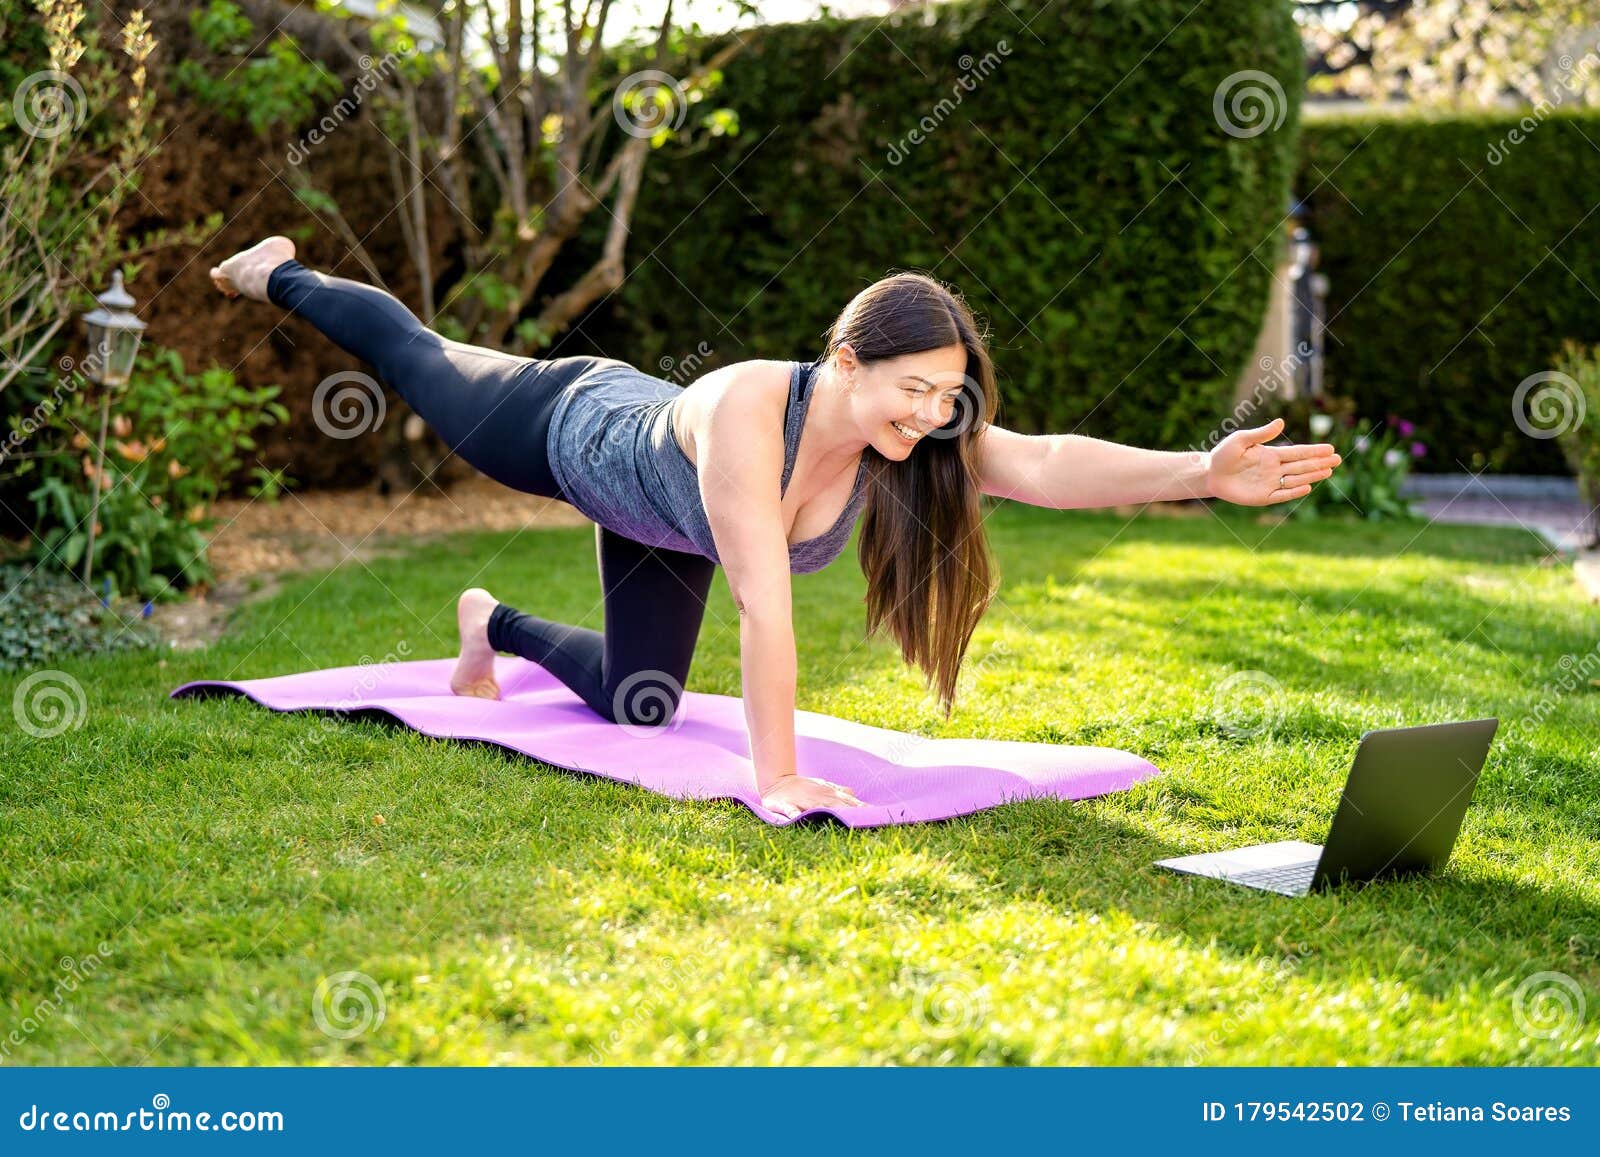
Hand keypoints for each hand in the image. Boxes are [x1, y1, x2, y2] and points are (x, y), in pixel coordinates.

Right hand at [758, 773, 864, 819]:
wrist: (778, 782)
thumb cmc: (804, 787)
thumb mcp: (824, 787)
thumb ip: (840, 792)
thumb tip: (855, 793)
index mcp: (830, 795)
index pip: (850, 802)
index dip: (863, 808)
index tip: (879, 814)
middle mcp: (820, 798)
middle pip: (839, 806)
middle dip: (851, 812)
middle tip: (866, 821)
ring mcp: (803, 801)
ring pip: (818, 808)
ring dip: (828, 813)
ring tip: (840, 820)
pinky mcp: (787, 805)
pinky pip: (791, 810)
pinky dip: (795, 814)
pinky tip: (798, 819)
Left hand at [1207, 417, 1341, 506]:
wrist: (1208, 474)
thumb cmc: (1223, 455)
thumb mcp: (1241, 440)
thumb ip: (1261, 433)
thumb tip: (1282, 422)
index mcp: (1270, 455)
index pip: (1297, 452)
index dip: (1313, 451)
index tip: (1330, 448)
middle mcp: (1274, 469)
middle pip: (1301, 466)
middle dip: (1320, 463)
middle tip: (1338, 459)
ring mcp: (1270, 483)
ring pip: (1296, 479)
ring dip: (1312, 475)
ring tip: (1329, 471)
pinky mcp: (1262, 497)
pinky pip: (1282, 495)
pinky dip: (1294, 491)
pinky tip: (1307, 487)